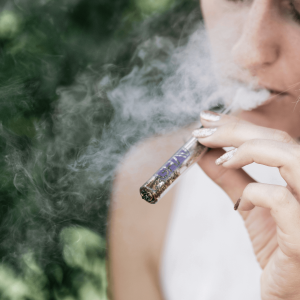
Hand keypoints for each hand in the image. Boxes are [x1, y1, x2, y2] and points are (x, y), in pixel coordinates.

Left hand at [193, 111, 299, 299]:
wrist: (288, 290)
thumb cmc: (277, 247)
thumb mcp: (248, 203)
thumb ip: (229, 176)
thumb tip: (203, 153)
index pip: (275, 138)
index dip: (239, 125)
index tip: (207, 121)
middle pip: (281, 141)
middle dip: (237, 130)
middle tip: (203, 130)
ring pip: (292, 159)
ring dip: (249, 151)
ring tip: (222, 157)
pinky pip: (283, 201)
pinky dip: (257, 194)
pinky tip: (244, 203)